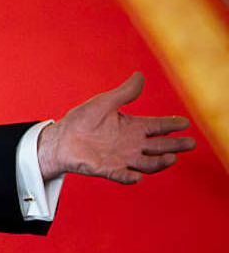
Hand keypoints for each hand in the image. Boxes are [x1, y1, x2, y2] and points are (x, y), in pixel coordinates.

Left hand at [37, 73, 195, 182]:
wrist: (60, 138)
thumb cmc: (82, 120)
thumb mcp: (104, 103)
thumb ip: (124, 93)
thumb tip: (140, 75)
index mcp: (132, 127)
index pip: (157, 126)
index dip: (171, 124)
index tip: (185, 123)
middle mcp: (131, 145)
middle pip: (159, 146)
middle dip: (175, 145)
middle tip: (191, 143)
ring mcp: (121, 159)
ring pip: (146, 163)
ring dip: (159, 162)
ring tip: (171, 158)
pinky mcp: (107, 169)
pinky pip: (121, 175)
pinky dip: (129, 177)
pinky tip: (137, 177)